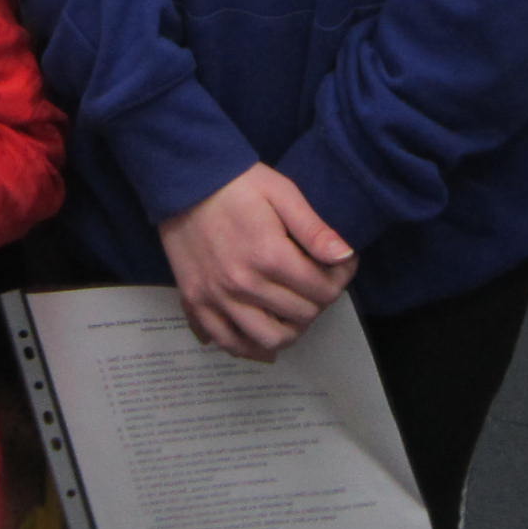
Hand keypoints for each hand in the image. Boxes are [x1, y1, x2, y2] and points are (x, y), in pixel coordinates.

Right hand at [157, 164, 355, 361]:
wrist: (183, 181)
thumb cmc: (236, 183)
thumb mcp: (282, 192)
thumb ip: (314, 229)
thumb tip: (344, 257)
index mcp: (269, 256)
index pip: (322, 290)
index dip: (339, 279)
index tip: (341, 266)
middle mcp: (243, 285)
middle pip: (301, 316)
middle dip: (319, 301)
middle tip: (318, 283)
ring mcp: (217, 298)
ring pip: (269, 340)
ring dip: (291, 330)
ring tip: (294, 312)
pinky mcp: (196, 302)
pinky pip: (228, 342)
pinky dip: (250, 347)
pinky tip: (262, 332)